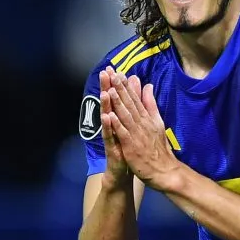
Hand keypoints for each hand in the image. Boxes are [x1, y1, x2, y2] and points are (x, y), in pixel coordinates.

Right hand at [99, 67, 131, 186]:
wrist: (122, 171)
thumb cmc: (127, 147)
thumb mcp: (131, 125)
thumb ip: (133, 105)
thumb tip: (135, 87)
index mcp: (119, 119)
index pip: (117, 98)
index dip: (115, 83)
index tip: (112, 68)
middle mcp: (112, 125)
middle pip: (109, 104)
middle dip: (107, 88)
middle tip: (104, 73)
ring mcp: (111, 136)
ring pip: (107, 118)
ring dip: (105, 105)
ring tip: (105, 92)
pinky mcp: (111, 147)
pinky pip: (109, 136)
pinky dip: (108, 126)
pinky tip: (107, 117)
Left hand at [105, 69, 179, 190]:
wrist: (164, 170)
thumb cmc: (158, 148)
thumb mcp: (157, 122)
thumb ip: (151, 104)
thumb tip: (148, 86)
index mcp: (147, 117)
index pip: (135, 98)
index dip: (126, 85)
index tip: (118, 72)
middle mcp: (142, 123)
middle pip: (130, 103)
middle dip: (121, 88)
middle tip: (112, 73)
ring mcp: (137, 134)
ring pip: (126, 115)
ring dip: (118, 102)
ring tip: (110, 89)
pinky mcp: (132, 146)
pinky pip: (123, 133)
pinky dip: (117, 124)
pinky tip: (110, 115)